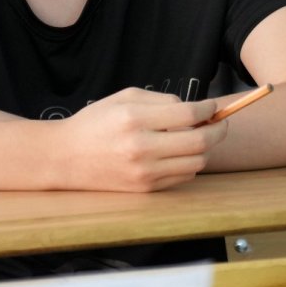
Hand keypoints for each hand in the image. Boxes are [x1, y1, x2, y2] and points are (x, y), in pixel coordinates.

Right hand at [52, 88, 230, 191]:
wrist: (65, 157)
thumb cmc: (95, 123)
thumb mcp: (124, 98)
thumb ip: (161, 100)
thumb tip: (194, 109)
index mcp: (135, 118)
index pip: (188, 113)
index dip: (208, 109)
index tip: (212, 107)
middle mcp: (141, 147)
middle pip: (199, 140)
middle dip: (218, 130)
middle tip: (220, 123)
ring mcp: (144, 172)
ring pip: (196, 162)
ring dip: (206, 149)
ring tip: (199, 138)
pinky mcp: (145, 189)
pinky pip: (183, 177)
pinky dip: (190, 165)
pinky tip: (181, 154)